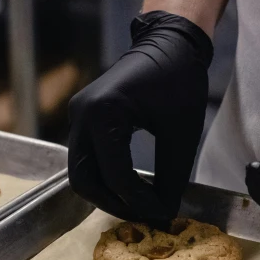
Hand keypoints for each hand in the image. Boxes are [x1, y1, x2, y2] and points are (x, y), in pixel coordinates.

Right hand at [68, 11, 212, 222]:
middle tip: (144, 216)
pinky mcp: (83, 118)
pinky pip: (86, 159)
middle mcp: (82, 114)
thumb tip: (165, 212)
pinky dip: (104, 178)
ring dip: (107, 194)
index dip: (139, 201)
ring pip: (81, 173)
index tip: (163, 214)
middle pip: (84, 180)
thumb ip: (172, 177)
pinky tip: (130, 187)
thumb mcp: (181, 133)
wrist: (168, 43)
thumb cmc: (179, 80)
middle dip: (114, 204)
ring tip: (138, 205)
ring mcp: (78, 116)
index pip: (116, 174)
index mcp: (105, 113)